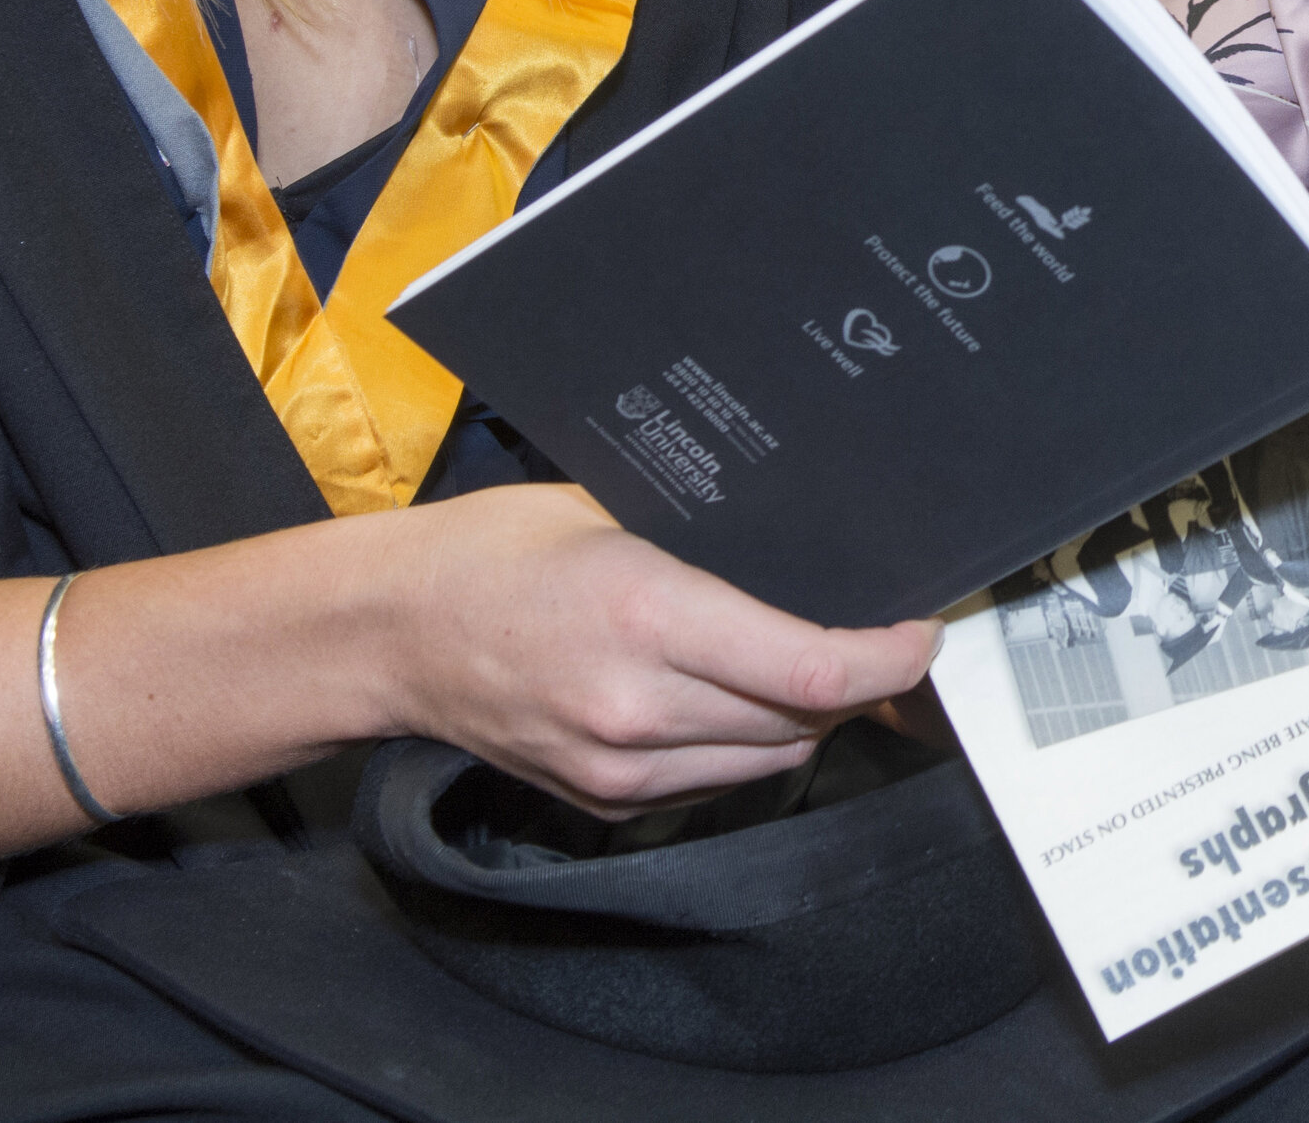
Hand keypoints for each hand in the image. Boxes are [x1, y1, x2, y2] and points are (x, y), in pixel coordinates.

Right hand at [386, 486, 938, 817]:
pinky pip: (719, 782)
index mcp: (647, 614)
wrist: (389, 632)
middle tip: (878, 634)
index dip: (889, 659)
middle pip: (806, 718)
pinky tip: (740, 697)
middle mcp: (638, 706)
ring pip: (773, 760)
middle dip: (859, 681)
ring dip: (810, 718)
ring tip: (812, 663)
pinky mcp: (605, 802)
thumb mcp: (610, 507)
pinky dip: (749, 744)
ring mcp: (619, 767)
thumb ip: (712, 540)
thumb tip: (813, 548)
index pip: (812, 668)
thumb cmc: (493, 552)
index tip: (919, 634)